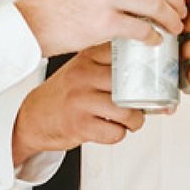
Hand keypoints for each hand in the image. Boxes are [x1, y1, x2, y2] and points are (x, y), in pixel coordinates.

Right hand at [10, 47, 143, 165]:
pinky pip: (115, 133)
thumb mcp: (84, 70)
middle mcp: (84, 75)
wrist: (33, 118)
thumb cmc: (66, 94)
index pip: (128, 54)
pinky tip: (109, 129)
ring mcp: (80, 100)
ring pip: (127, 112)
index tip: (154, 76)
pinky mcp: (79, 125)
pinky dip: (118, 134)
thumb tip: (156, 81)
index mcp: (88, 57)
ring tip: (130, 121)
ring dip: (135, 121)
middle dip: (143, 100)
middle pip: (131, 86)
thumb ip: (112, 68)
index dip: (145, 68)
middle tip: (140, 105)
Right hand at [14, 0, 187, 55]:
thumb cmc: (55, 4)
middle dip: (178, 2)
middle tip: (182, 14)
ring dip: (171, 19)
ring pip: (156, 5)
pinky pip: (142, 28)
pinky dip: (154, 35)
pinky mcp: (104, 22)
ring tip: (174, 28)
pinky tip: (155, 40)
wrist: (29, 23)